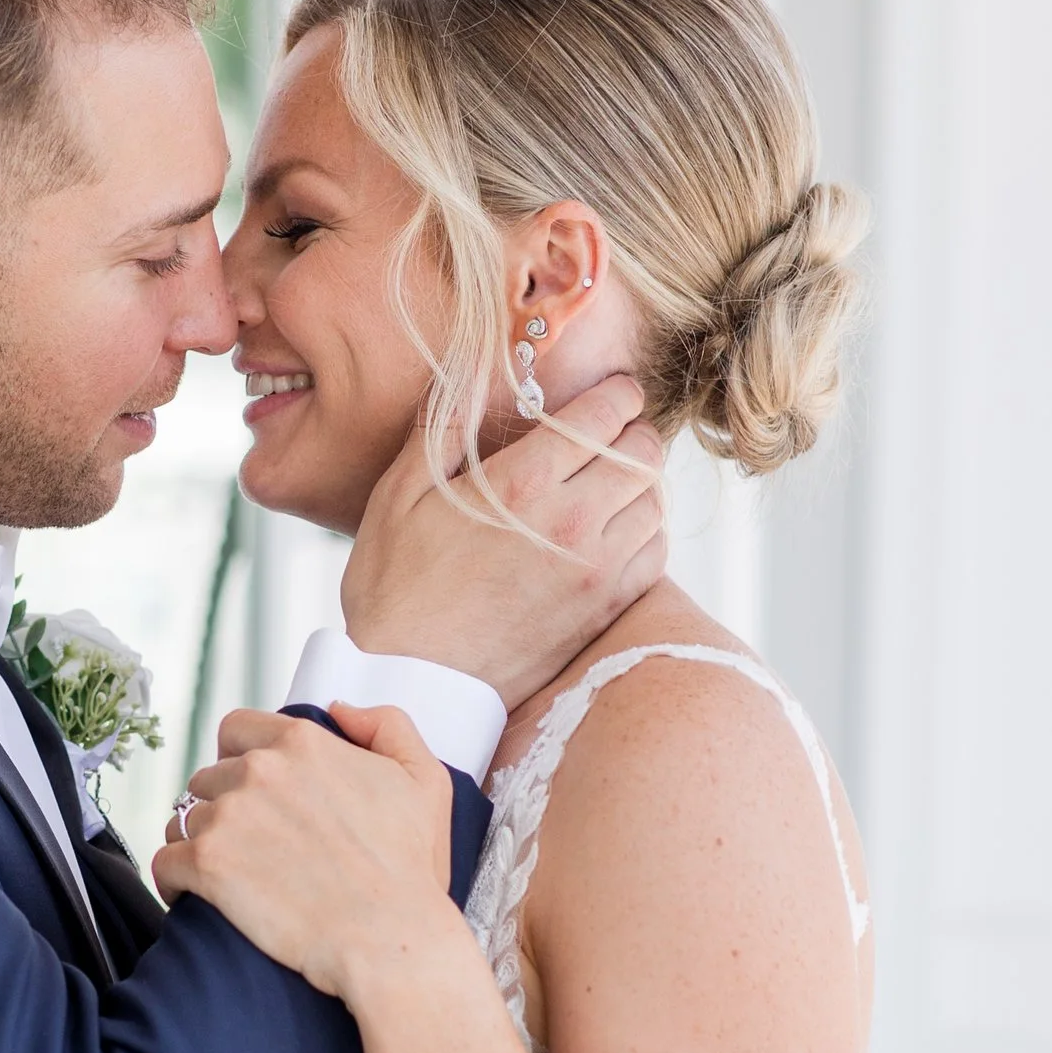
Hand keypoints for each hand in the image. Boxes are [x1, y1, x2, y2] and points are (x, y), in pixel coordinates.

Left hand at [153, 706, 466, 1005]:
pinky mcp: (206, 864)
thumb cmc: (409, 870)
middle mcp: (259, 769)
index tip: (256, 794)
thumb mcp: (424, 781)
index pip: (237, 729)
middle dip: (223, 806)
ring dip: (198, 842)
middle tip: (251, 845)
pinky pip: (165, 861)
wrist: (390, 939)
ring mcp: (228, 815)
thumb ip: (387, 727)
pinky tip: (195, 896)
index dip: (241, 760)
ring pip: (183, 819)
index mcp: (302, 743)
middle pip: (209, 777)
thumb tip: (338, 709)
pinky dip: (175, 879)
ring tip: (227, 875)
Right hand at [339, 375, 668, 709]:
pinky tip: (617, 531)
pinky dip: (646, 533)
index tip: (614, 391)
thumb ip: (441, 428)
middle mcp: (572, 521)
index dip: (617, 393)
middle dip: (633, 432)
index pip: (604, 415)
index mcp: (523, 483)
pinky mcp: (604, 610)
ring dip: (643, 483)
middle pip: (644, 454)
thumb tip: (469, 371)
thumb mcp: (399, 496)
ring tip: (615, 480)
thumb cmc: (395, 589)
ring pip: (656, 503)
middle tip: (613, 433)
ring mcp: (596, 570)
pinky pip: (655, 555)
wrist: (414, 682)